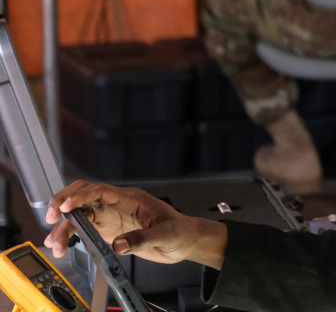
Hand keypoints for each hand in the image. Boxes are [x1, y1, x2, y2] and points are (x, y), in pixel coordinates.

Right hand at [44, 181, 227, 269]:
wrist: (185, 241)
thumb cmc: (181, 231)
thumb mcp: (167, 235)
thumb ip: (143, 238)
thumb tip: (119, 244)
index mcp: (131, 199)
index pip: (101, 191)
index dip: (82, 196)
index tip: (66, 206)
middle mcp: (118, 204)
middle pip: (84, 194)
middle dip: (63, 201)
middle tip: (51, 217)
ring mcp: (112, 215)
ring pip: (80, 212)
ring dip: (64, 224)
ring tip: (54, 242)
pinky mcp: (109, 228)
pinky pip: (83, 226)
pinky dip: (70, 233)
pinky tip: (61, 244)